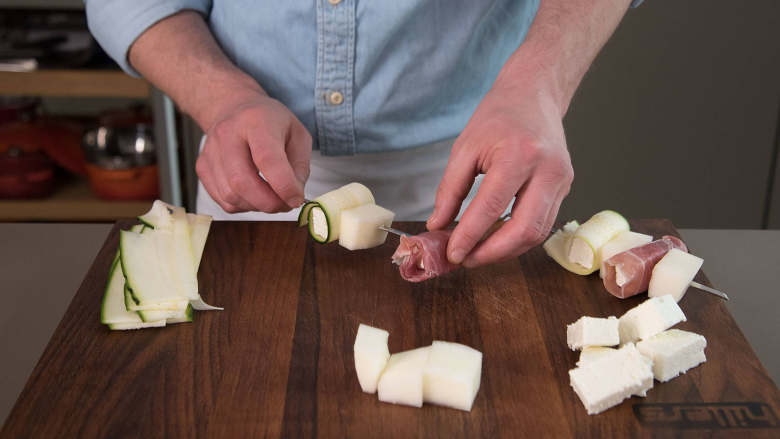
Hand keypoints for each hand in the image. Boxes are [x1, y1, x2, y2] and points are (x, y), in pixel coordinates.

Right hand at [196, 92, 311, 212]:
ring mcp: (210, 151)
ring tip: (271, 198)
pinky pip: (222, 200)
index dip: (284, 186)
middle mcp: (227, 133)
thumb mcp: (298, 134)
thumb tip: (293, 196)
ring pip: (231, 195)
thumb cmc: (270, 122)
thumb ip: (300, 166)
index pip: (267, 159)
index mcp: (255, 120)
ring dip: (256, 206)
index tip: (296, 199)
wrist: (234, 108)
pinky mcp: (202, 167)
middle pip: (242, 182)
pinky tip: (254, 195)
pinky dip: (243, 205)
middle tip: (285, 204)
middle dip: (269, 203)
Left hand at [427, 77, 573, 267]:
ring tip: (477, 253)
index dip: (470, 235)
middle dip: (492, 253)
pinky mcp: (565, 188)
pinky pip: (542, 224)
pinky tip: (496, 240)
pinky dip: (518, 239)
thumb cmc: (498, 117)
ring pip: (537, 233)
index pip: (492, 207)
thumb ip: (450, 190)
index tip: (451, 253)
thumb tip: (438, 226)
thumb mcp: (464, 148)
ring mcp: (562, 180)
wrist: (534, 95)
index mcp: (519, 154)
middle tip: (466, 260)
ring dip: (506, 251)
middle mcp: (548, 170)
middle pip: (524, 230)